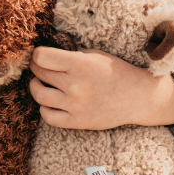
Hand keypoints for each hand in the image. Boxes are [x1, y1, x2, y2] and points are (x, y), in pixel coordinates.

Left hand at [28, 45, 173, 128]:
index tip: (41, 54)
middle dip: (36, 67)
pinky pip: (48, 116)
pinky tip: (50, 100)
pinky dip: (44, 107)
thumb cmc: (115, 72)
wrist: (136, 97)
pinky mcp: (77, 122)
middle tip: (41, 66)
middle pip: (39, 73)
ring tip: (41, 82)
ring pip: (39, 94)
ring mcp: (74, 105)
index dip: (37, 54)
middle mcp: (75, 85)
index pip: (41, 57)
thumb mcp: (95, 55)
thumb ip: (71, 54)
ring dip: (36, 86)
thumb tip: (47, 52)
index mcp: (80, 64)